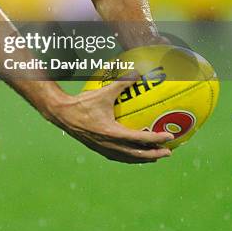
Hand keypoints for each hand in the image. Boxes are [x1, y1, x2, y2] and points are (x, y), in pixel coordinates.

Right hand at [50, 74, 173, 163]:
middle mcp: (110, 144)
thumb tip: (137, 73)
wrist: (62, 114)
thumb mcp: (103, 92)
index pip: (140, 138)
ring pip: (128, 158)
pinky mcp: (97, 148)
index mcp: (113, 133)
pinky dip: (129, 157)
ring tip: (154, 157)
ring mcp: (103, 148)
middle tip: (168, 152)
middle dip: (154, 154)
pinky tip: (132, 154)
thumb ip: (121, 83)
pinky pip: (118, 157)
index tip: (169, 137)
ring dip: (143, 158)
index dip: (156, 139)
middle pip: (137, 154)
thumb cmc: (82, 103)